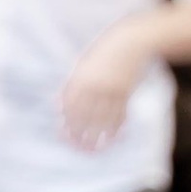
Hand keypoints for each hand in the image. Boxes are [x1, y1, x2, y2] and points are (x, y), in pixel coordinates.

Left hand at [59, 21, 153, 150]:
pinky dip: (115, 128)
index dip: (66, 123)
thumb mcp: (83, 63)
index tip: (63, 136)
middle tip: (77, 148)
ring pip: (103, 119)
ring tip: (92, 150)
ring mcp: (113, 90)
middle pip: (85, 116)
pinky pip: (120, 114)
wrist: (133, 41)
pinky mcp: (127, 93)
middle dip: (80, 135)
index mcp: (81, 78)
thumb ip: (71, 84)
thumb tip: (57, 104)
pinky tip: (111, 139)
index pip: (70, 107)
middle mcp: (96, 86)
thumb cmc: (104, 51)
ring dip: (97, 137)